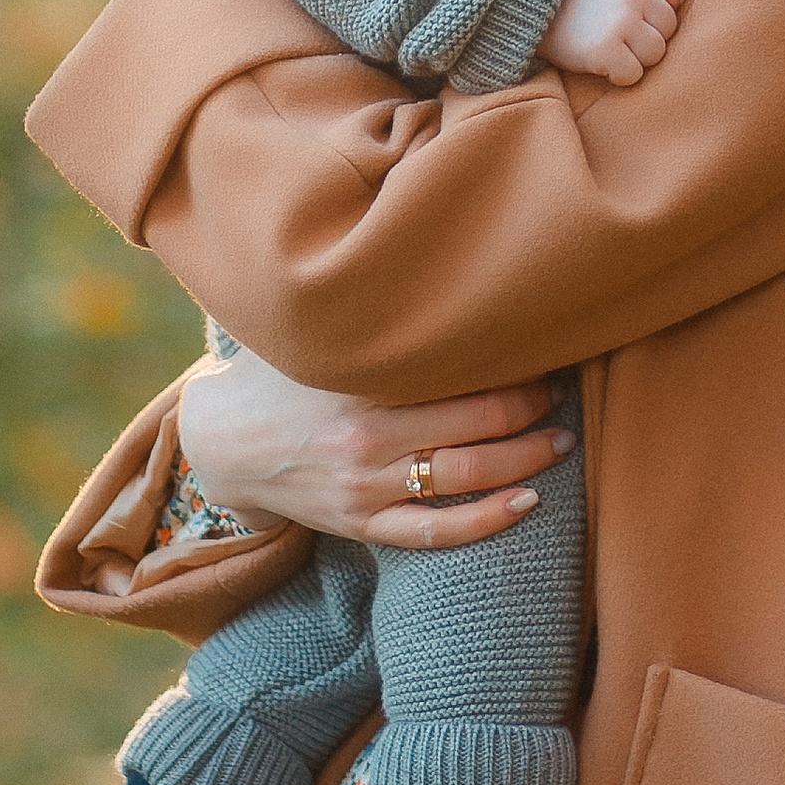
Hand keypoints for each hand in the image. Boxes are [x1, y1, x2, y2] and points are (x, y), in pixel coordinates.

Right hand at [177, 346, 576, 551]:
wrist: (222, 444)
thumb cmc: (278, 376)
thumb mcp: (312, 334)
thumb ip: (362, 311)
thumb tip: (416, 253)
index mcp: (359, 381)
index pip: (456, 370)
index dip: (508, 361)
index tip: (540, 347)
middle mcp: (366, 437)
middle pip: (475, 423)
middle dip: (530, 407)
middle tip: (562, 392)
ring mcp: (366, 487)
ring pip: (465, 477)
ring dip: (525, 459)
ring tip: (562, 441)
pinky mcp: (362, 524)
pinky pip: (434, 531)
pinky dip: (486, 521)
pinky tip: (528, 503)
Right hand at [539, 0, 688, 87]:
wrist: (531, 6)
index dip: (657, 8)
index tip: (634, 11)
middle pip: (668, 28)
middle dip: (647, 34)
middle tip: (618, 32)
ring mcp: (620, 22)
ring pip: (655, 53)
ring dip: (636, 57)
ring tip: (612, 46)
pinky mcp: (604, 50)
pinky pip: (633, 74)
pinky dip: (619, 74)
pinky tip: (602, 62)